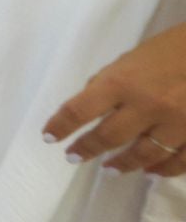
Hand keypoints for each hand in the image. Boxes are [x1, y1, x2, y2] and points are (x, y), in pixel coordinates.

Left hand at [44, 23, 185, 175]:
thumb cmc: (171, 49)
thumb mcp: (130, 58)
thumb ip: (110, 82)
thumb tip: (90, 106)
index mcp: (122, 82)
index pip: (80, 110)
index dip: (60, 126)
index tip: (49, 136)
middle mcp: (146, 106)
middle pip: (108, 137)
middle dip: (87, 149)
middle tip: (73, 157)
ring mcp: (176, 123)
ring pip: (144, 155)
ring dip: (124, 164)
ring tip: (110, 169)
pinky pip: (180, 161)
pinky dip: (164, 169)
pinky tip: (151, 172)